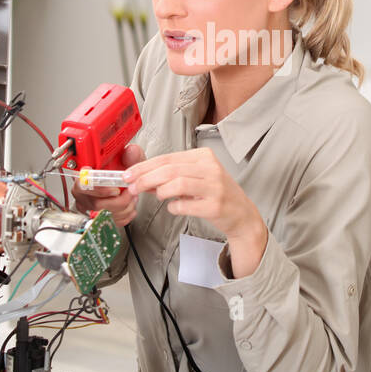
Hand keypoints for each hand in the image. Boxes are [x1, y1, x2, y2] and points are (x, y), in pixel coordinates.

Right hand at [70, 143, 143, 227]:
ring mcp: (88, 207)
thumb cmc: (121, 171)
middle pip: (96, 204)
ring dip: (124, 208)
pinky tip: (129, 206)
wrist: (125, 184)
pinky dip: (124, 216)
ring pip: (105, 215)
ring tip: (131, 198)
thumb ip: (131, 154)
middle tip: (129, 194)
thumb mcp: (128, 160)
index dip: (99, 189)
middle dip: (118, 201)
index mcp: (84, 177)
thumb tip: (131, 151)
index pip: (82, 185)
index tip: (116, 190)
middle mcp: (83, 194)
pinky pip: (110, 222)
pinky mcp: (97, 219)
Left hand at [124, 147, 264, 245]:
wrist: (242, 214)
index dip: (144, 166)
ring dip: (159, 191)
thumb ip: (171, 177)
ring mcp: (215, 187)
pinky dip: (173, 207)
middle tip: (132, 187)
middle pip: (170, 170)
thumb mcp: (195, 178)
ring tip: (156, 196)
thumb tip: (142, 178)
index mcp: (204, 156)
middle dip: (146, 178)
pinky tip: (174, 207)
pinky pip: (185, 205)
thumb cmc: (216, 194)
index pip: (167, 158)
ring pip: (177, 184)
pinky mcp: (215, 206)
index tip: (129, 174)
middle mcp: (211, 168)